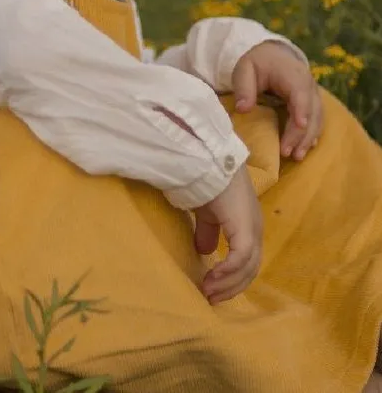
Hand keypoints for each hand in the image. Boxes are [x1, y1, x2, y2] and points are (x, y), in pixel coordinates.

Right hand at [194, 165, 262, 304]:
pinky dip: (228, 272)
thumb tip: (206, 251)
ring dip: (228, 284)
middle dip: (231, 287)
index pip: (249, 261)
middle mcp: (256, 229)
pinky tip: (213, 277)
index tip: (213, 291)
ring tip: (208, 292)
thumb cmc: (209, 183)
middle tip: (211, 299)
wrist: (210, 163)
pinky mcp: (245, 228)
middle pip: (251, 270)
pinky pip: (241, 258)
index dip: (233, 278)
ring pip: (248, 268)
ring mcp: (253, 229)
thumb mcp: (208, 213)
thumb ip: (209, 232)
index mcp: (249, 226)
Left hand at [232, 42, 322, 160]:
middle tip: (288, 153)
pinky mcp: (313, 103)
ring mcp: (313, 94)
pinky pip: (317, 120)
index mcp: (293, 74)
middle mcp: (308, 85)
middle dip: (302, 134)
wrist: (272, 54)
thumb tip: (243, 109)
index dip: (301, 111)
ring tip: (297, 157)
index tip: (299, 126)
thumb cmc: (258, 63)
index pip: (300, 94)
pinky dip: (312, 134)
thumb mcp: (245, 69)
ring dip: (308, 138)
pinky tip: (305, 148)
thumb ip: (244, 88)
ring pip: (317, 118)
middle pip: (311, 111)